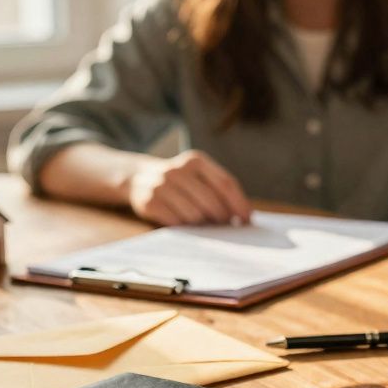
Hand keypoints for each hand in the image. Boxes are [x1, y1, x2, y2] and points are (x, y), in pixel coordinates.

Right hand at [126, 150, 251, 225]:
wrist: (139, 178)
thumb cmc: (181, 181)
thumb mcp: (198, 175)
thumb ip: (220, 188)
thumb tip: (244, 215)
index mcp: (195, 160)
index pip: (225, 183)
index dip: (239, 203)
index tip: (247, 219)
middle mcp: (177, 170)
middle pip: (211, 201)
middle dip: (223, 218)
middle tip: (226, 226)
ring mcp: (161, 186)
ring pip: (194, 215)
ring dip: (203, 225)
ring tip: (204, 223)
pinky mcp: (149, 202)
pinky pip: (176, 222)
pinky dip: (185, 227)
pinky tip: (186, 225)